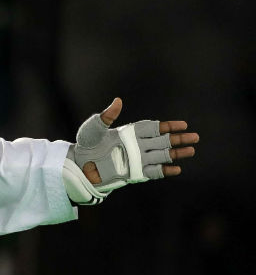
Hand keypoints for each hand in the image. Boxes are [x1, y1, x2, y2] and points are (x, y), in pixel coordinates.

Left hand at [80, 97, 198, 183]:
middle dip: (178, 139)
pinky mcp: (134, 173)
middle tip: (195, 137)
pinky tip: (176, 168)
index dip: (168, 126)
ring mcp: (137, 160)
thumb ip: (106, 117)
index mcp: (130, 133)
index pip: (153, 128)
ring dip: (176, 154)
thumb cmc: (86, 145)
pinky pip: (153, 172)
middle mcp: (136, 146)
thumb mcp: (94, 129)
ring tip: (191, 151)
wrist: (79, 166)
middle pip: (162, 141)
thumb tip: (118, 101)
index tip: (183, 125)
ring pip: (161, 156)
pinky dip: (164, 170)